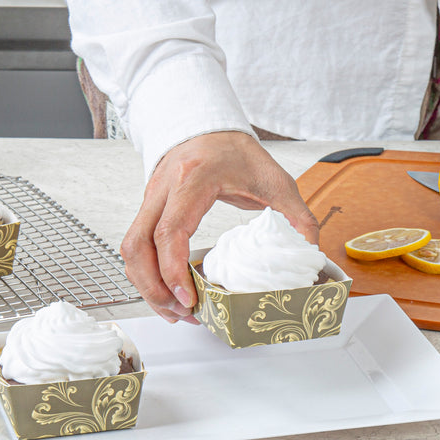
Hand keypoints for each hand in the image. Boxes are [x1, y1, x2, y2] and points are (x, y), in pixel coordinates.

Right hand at [120, 131, 318, 322]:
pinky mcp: (148, 209)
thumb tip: (309, 255)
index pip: (169, 232)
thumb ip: (296, 217)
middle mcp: (163, 189)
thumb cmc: (235, 150)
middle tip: (181, 312)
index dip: (173, 271)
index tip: (188, 300)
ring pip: (130, 249)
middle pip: (137, 246)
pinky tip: (166, 292)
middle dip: (154, 288)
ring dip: (146, 285)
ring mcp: (150, 199)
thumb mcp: (275, 179)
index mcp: (192, 179)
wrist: (208, 127)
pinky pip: (135, 245)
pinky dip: (146, 273)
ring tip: (174, 310)